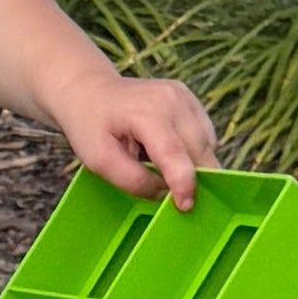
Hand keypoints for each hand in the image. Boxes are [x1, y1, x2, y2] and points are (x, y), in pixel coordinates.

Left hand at [69, 71, 217, 212]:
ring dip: (193, 165)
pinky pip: (205, 137)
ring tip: (160, 164)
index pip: (174, 153)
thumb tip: (164, 194)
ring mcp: (185, 98)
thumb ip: (132, 180)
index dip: (183, 183)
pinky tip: (168, 152)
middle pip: (198, 151)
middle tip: (171, 195)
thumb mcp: (98, 159)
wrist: (90, 91)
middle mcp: (173, 100)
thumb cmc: (90, 125)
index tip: (184, 206)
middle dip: (192, 178)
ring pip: (207, 146)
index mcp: (146, 113)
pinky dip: (193, 152)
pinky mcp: (191, 101)